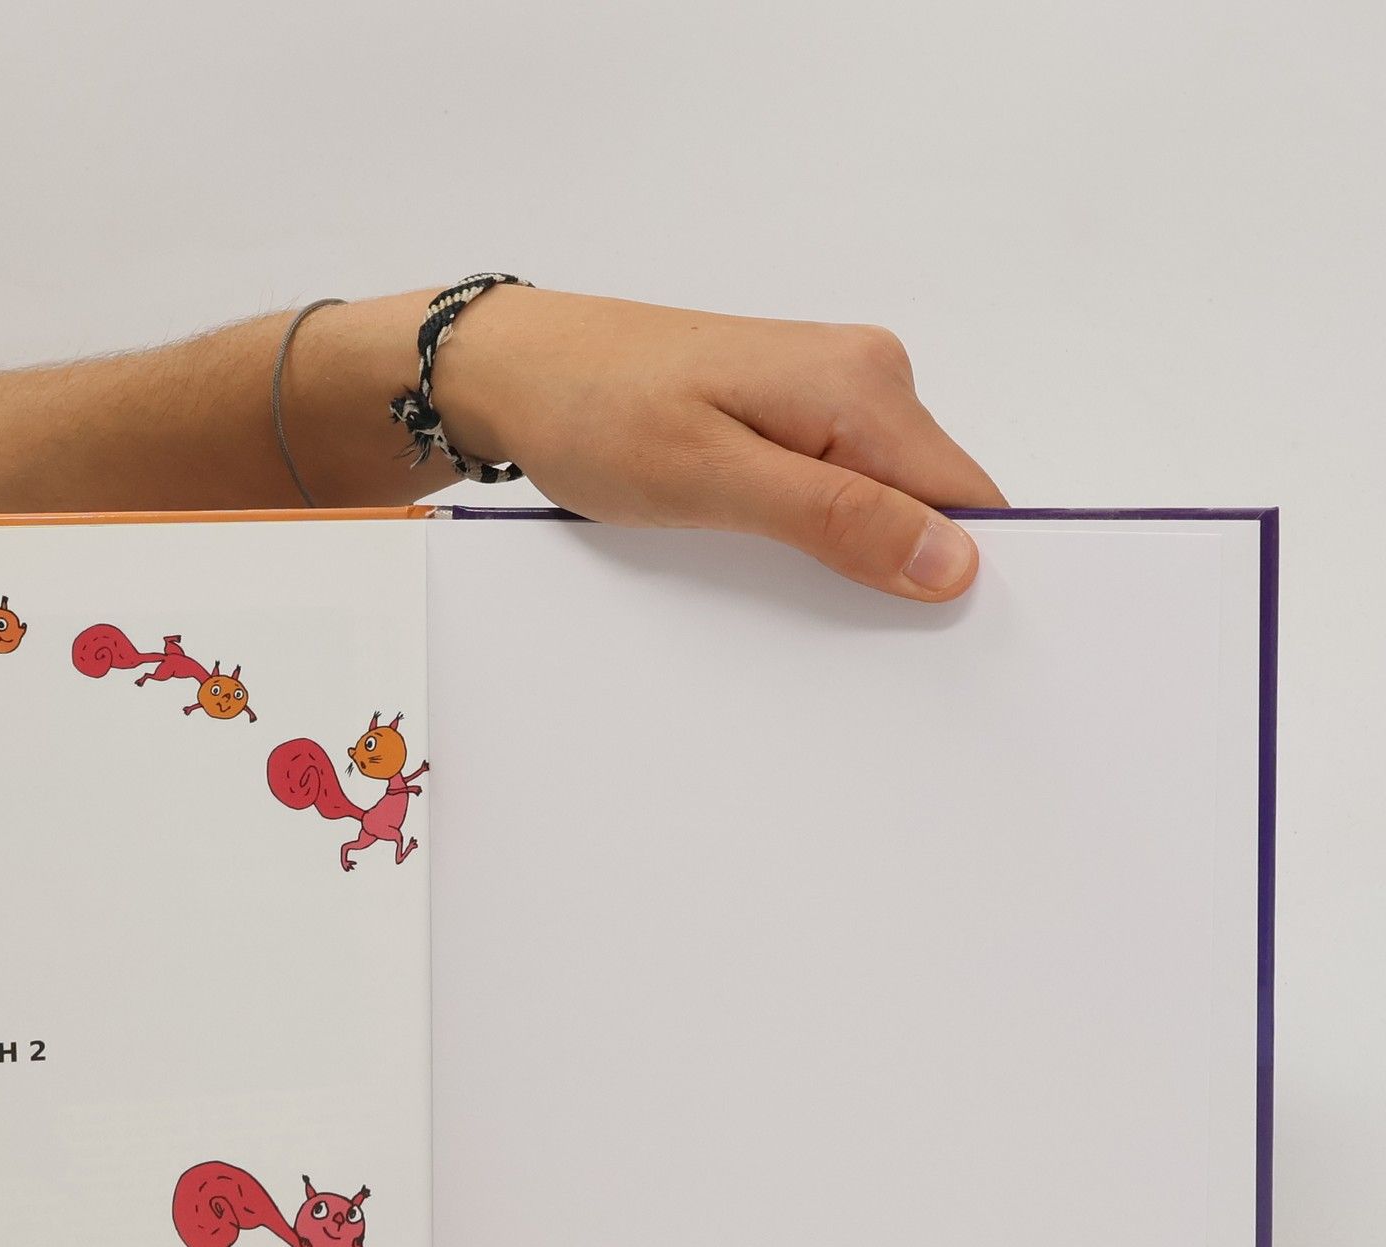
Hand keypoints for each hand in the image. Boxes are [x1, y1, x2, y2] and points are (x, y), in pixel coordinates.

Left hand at [429, 289, 1004, 600]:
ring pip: (881, 502)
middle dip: (894, 571)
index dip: (954, 574)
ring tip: (765, 576)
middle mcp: (864, 375)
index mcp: (864, 384)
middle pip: (929, 504)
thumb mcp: (711, 481)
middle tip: (815, 619)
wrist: (516, 369)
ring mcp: (827, 392)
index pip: (967, 498)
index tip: (917, 640)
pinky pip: (835, 487)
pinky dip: (809, 531)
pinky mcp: (790, 411)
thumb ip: (835, 520)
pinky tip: (754, 549)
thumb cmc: (595, 413)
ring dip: (843, 555)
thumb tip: (954, 560)